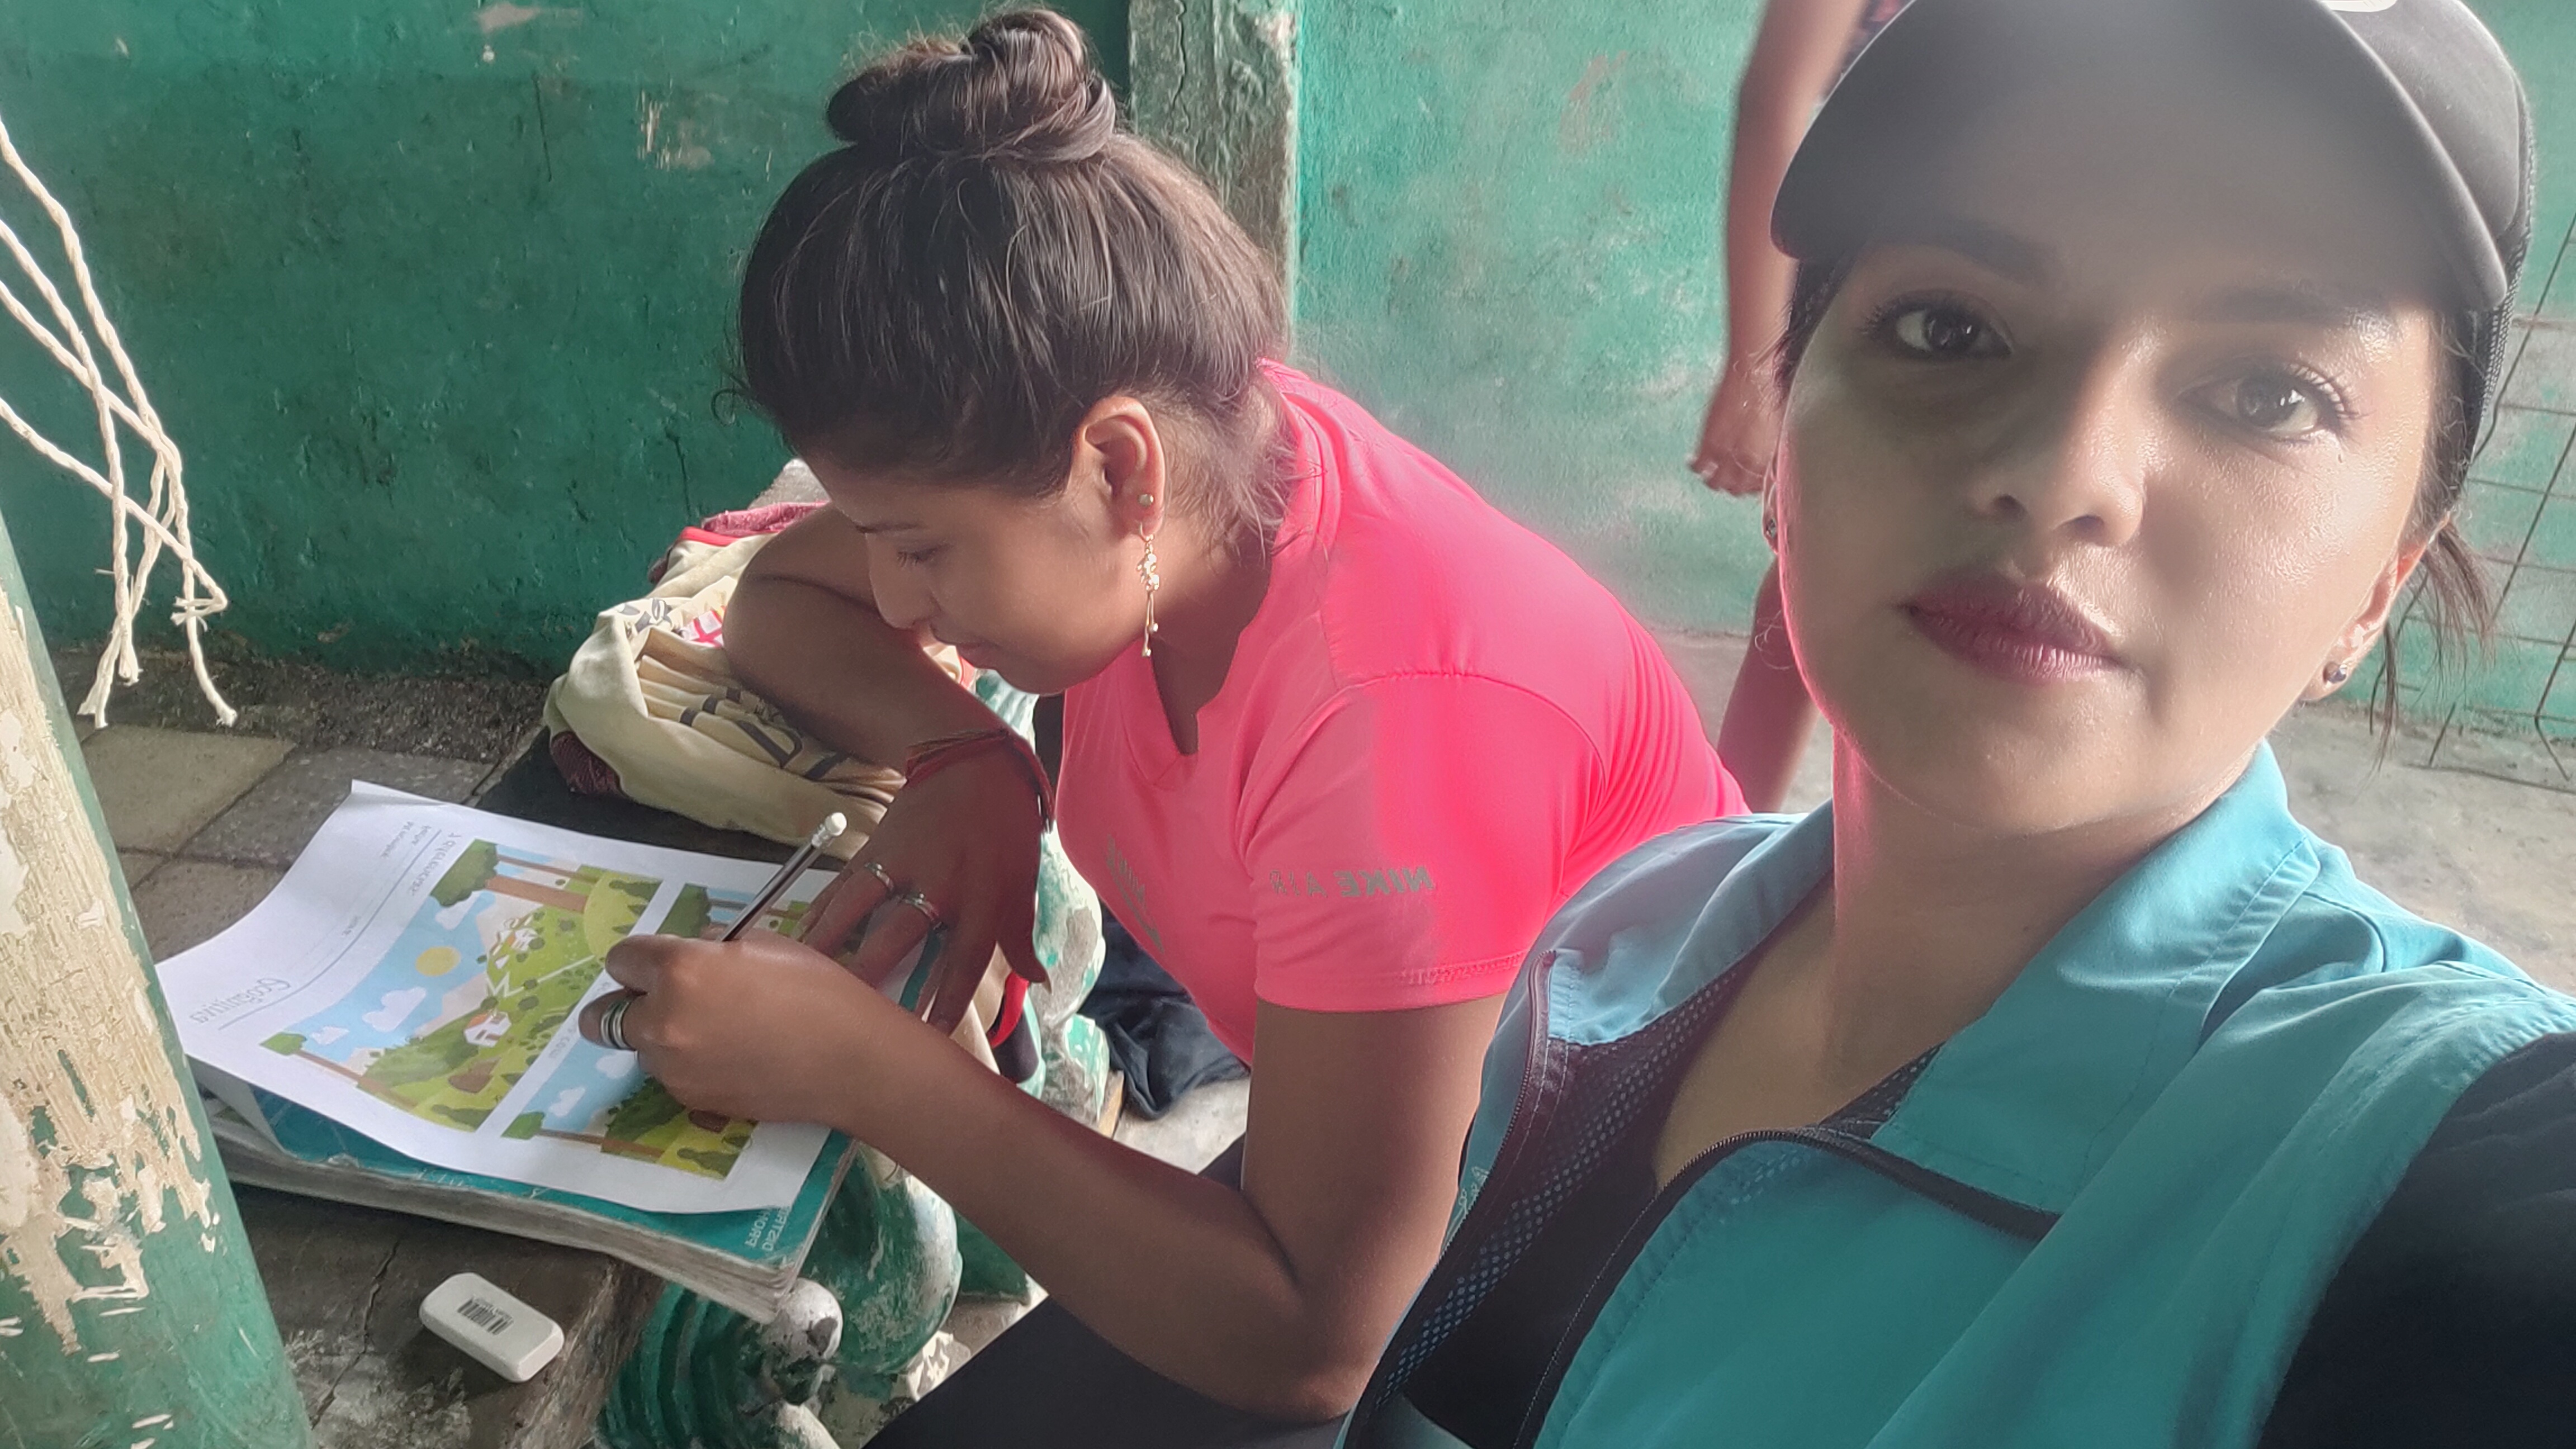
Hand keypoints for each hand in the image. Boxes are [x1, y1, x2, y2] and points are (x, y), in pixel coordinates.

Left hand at [580, 931, 930, 1131]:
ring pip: (640, 1047)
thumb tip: (690, 955)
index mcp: (678, 970)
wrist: (852, 1060)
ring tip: (717, 1033)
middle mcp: (661, 1021)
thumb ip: (710, 951)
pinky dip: (688, 1065)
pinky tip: (734, 1058)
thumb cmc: (817, 990)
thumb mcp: (763, 945)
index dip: (641, 959)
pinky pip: (670, 1075)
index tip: (661, 964)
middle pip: (604, 1015)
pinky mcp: (690, 1100)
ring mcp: (672, 1067)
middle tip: (671, 1002)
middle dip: (632, 1004)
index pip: (621, 959)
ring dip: (662, 1037)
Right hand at [796, 750, 1045, 1033]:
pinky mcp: (875, 845)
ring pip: (858, 904)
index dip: (948, 1000)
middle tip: (849, 1013)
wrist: (973, 763)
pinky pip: (842, 883)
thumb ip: (1022, 937)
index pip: (965, 959)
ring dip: (830, 941)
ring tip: (803, 978)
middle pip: (900, 933)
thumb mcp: (1022, 882)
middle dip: (874, 973)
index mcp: (984, 896)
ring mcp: (902, 860)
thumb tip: (1040, 985)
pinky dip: (820, 912)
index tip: (929, 1037)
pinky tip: (797, 941)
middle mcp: (941, 881)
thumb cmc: (1005, 832)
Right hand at [1690, 357, 1782, 495]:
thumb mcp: (1778, 429)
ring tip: (1712, 475)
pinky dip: (1696, 467)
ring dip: (1713, 481)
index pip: (1756, 488)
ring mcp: (1724, 453)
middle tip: (1729, 481)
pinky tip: (1696, 464)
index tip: (1749, 484)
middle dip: (1732, 487)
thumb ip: (1770, 450)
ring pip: (1715, 482)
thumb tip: (1769, 462)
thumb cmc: (1769, 395)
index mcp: (1765, 458)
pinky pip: (1698, 466)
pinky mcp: (1708, 442)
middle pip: (1735, 489)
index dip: (1751, 488)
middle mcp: (1745, 461)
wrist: (1753, 376)